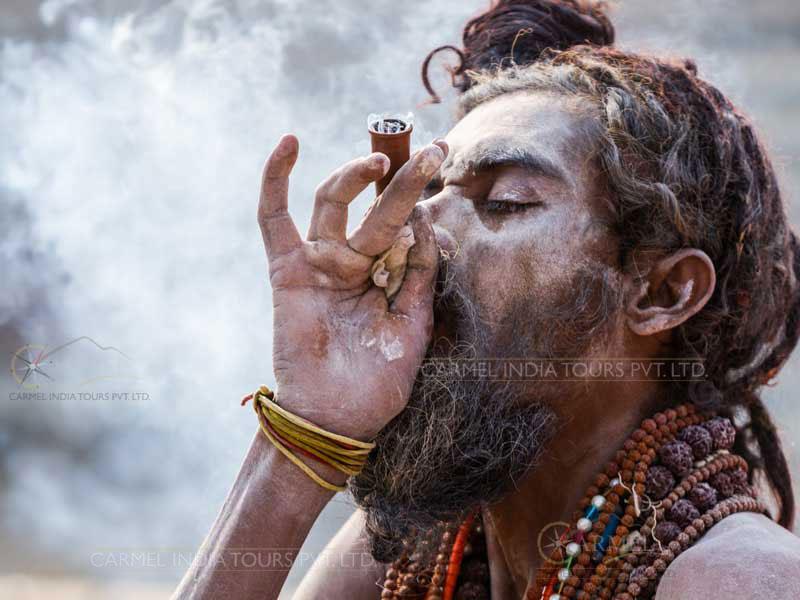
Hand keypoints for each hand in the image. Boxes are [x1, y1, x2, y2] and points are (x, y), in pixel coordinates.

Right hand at [257, 134, 446, 439]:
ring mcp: (319, 262)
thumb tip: (425, 219)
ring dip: (357, 174)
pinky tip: (289, 142)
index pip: (404, 224)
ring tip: (384, 163)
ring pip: (334, 201)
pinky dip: (276, 178)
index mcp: (384, 276)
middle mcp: (352, 263)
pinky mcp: (288, 270)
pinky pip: (274, 217)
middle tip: (434, 152)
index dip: (423, 196)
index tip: (444, 158)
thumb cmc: (379, 381)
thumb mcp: (416, 323)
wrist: (338, 418)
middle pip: (376, 206)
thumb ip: (421, 272)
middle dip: (406, 179)